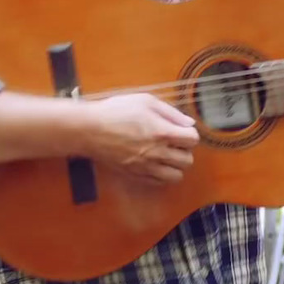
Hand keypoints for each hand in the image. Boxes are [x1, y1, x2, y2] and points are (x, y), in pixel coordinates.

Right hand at [82, 93, 199, 184]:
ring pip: (176, 176)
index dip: (189, 133)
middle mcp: (158, 153)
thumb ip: (171, 113)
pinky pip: (159, 182)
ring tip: (165, 155)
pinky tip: (153, 163)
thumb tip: (189, 123)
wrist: (90, 130)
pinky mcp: (136, 176)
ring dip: (175, 165)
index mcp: (163, 132)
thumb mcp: (145, 101)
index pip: (193, 140)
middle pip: (188, 160)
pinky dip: (161, 175)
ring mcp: (147, 167)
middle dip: (184, 150)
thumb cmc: (117, 111)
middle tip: (173, 142)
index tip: (180, 130)